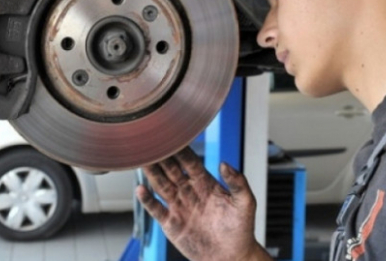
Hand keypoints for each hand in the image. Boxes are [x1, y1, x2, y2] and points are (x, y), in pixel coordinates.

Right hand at [136, 147, 271, 260]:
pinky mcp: (171, 223)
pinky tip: (140, 190)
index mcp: (206, 183)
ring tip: (142, 160)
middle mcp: (189, 191)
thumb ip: (238, 182)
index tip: (173, 137)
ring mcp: (179, 206)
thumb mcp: (245, 203)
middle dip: (162, 157)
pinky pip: (156, 209)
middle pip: (172, 170)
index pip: (190, 162)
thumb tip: (225, 164)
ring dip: (152, 173)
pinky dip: (147, 200)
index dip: (181, 151)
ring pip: (161, 185)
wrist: (231, 257)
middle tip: (152, 143)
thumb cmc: (240, 230)